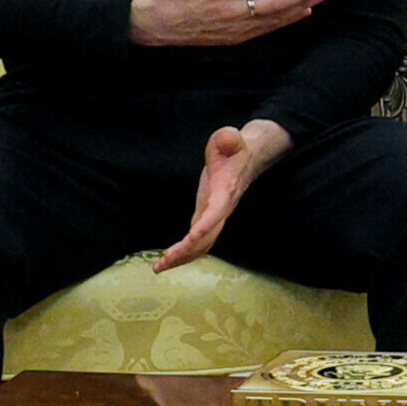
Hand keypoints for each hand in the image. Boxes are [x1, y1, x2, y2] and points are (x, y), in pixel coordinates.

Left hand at [155, 119, 291, 272]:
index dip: (206, 225)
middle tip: (165, 260)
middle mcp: (222, 208)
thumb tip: (228, 138)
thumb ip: (228, 138)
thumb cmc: (234, 148)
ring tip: (159, 267)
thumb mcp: (230, 138)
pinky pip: (197, 241)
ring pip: (203, 244)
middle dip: (188, 250)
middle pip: (208, 236)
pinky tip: (167, 261)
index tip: (192, 237)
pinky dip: (183, 253)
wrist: (247, 158)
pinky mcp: (206, 217)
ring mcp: (214, 215)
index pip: (217, 211)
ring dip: (183, 258)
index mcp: (225, 191)